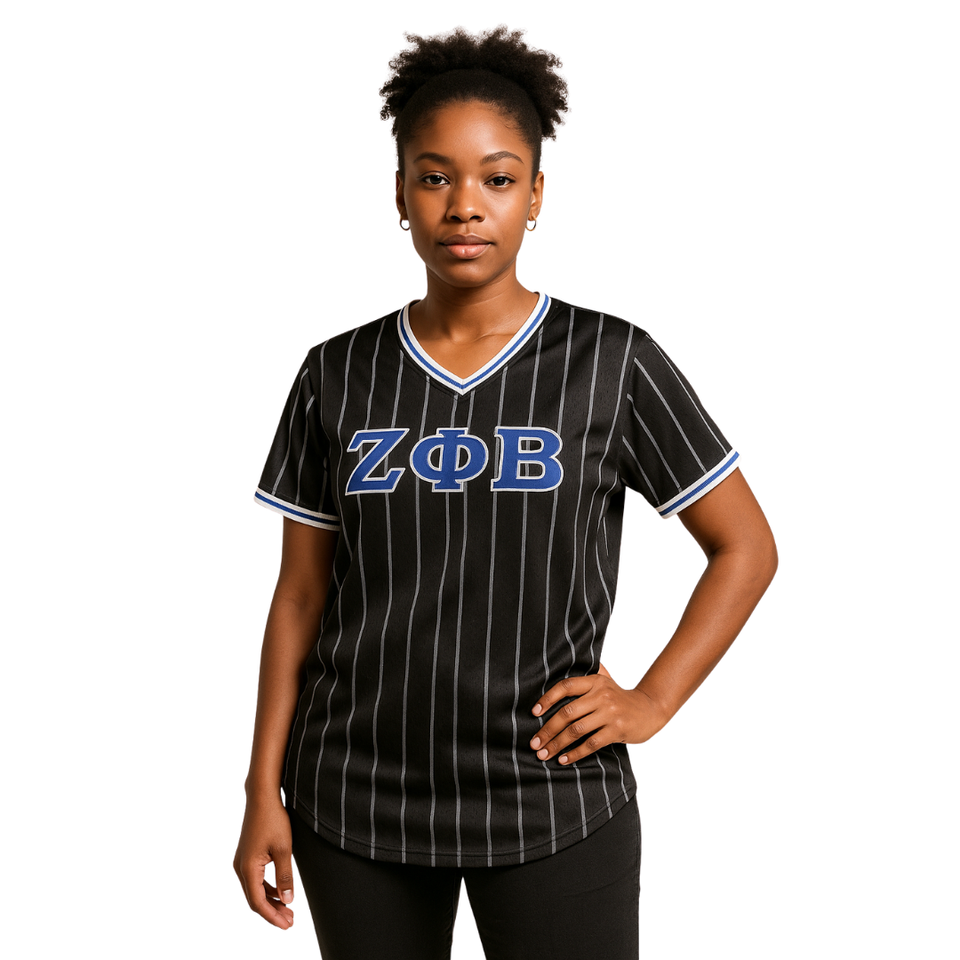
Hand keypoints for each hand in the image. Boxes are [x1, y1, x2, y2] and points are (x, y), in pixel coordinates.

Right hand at [233, 795, 295, 928]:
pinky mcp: (247, 855)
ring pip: (255, 890)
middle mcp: (241, 867)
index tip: (287, 925)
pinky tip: (280, 893)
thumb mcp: (284, 849)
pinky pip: (256, 879)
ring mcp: (242, 861)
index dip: (272, 916)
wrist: (262, 797)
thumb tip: (287, 900)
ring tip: (288, 910)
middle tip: (290, 921)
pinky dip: (267, 889)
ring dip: (270, 901)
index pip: (258, 902)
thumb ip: (285, 876)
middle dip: (272, 912)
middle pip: (255, 899)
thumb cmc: (273, 819)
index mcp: (248, 868)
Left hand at [529, 661, 668, 764]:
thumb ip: (586, 674)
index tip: (533, 712)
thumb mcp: (606, 680)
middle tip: (534, 743)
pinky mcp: (617, 730)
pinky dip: (575, 753)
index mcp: (595, 681)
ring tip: (543, 754)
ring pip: (576, 730)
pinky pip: (591, 743)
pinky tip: (563, 759)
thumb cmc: (621, 697)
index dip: (547, 699)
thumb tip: (559, 666)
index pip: (565, 687)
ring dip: (557, 744)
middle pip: (567, 713)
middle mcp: (601, 695)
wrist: (650, 709)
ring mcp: (610, 713)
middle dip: (547, 730)